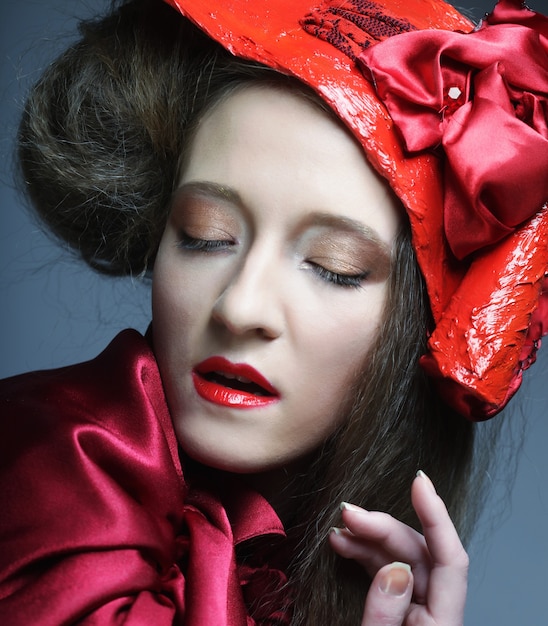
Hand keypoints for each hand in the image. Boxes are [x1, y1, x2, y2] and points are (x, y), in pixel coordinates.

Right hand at [329, 471, 467, 624]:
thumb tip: (394, 570)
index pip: (451, 560)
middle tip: (347, 513)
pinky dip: (365, 555)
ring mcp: (418, 611)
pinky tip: (347, 545)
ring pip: (400, 559)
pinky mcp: (401, 612)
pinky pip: (388, 572)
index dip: (436, 515)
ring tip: (339, 531)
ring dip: (368, 539)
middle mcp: (435, 613)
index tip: (418, 482)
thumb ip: (384, 613)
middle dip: (382, 527)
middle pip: (419, 553)